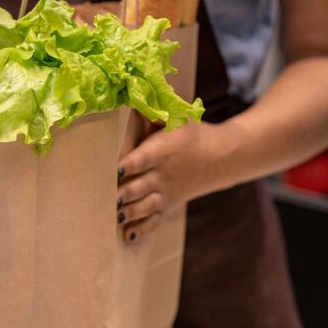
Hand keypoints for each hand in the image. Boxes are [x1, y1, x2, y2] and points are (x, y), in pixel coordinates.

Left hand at [117, 121, 220, 242]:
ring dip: (129, 212)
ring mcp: (165, 192)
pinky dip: (142, 229)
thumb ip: (150, 110)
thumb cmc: (189, 133)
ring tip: (114, 216)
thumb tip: (130, 90)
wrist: (222, 156)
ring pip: (145, 205)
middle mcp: (162, 174)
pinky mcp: (168, 205)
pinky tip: (128, 236)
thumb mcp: (175, 116)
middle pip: (139, 186)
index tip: (114, 170)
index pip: (142, 159)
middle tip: (106, 198)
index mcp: (162, 150)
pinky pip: (155, 220)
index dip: (128, 165)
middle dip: (122, 193)